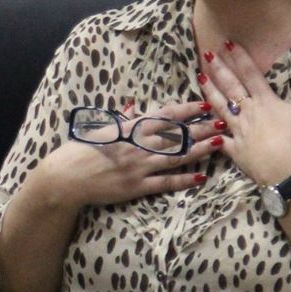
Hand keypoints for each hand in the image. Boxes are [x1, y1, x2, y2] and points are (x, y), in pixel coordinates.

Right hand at [30, 97, 220, 209]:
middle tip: (224, 122)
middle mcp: (138, 145)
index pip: (164, 116)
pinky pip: (165, 182)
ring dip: (199, 150)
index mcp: (129, 128)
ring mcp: (139, 166)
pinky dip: (183, 180)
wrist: (67, 176)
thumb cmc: (81, 150)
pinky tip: (201, 176)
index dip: (186, 110)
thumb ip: (122, 119)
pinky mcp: (137, 187)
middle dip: (201, 128)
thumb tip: (134, 107)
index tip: (205, 104)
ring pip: (176, 156)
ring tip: (218, 144)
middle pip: (176, 135)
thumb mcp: (101, 129)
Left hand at [198, 43, 290, 185]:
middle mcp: (247, 111)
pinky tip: (202, 125)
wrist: (282, 167)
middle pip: (231, 87)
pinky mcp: (233, 149)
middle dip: (219, 69)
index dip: (240, 58)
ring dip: (210, 92)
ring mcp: (238, 130)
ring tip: (199, 78)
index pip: (250, 74)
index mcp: (264, 101)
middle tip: (207, 54)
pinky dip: (211, 132)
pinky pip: (219, 139)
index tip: (228, 44)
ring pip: (220, 107)